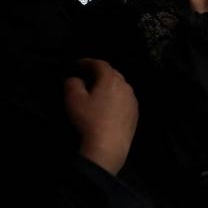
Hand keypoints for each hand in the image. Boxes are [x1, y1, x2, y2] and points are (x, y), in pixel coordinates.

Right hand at [64, 59, 137, 174]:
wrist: (108, 145)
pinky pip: (125, 99)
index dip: (87, 62)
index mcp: (111, 80)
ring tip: (97, 89)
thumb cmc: (89, 119)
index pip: (100, 64)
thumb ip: (72, 83)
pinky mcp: (135, 114)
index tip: (77, 64)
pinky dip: (116, 97)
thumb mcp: (73, 99)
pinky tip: (108, 105)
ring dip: (109, 85)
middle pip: (113, 74)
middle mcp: (126, 87)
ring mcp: (133, 101)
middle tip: (87, 75)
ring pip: (121, 86)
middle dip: (99, 72)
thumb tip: (76, 79)